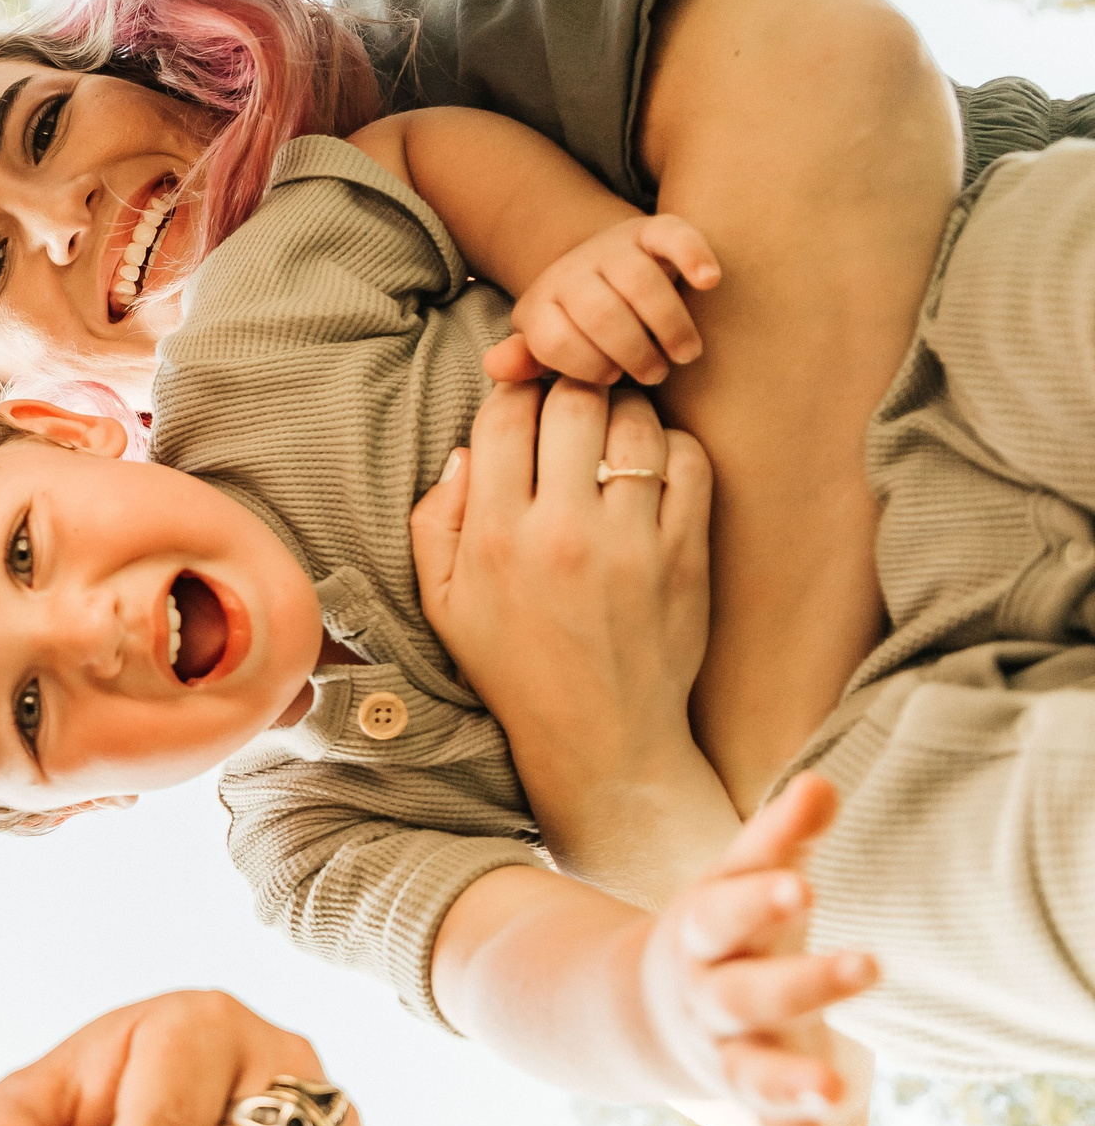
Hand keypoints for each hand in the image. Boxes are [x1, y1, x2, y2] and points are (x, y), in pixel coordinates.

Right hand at [411, 382, 727, 895]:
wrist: (600, 737)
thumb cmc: (513, 666)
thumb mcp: (441, 602)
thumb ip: (436, 520)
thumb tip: (469, 452)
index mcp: (495, 538)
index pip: (505, 415)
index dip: (513, 392)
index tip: (522, 403)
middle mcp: (562, 532)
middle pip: (573, 401)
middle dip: (570, 387)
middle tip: (571, 400)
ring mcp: (631, 542)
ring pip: (635, 422)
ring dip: (623, 410)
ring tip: (612, 426)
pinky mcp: (686, 554)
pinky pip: (690, 461)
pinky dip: (671, 446)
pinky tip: (651, 464)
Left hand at [481, 214, 719, 387]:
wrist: (599, 268)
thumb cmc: (578, 325)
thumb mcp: (547, 344)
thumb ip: (528, 358)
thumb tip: (495, 366)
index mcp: (541, 302)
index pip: (554, 340)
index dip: (586, 367)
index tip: (612, 380)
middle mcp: (573, 270)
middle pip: (600, 312)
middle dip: (632, 350)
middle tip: (656, 374)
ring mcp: (612, 247)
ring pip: (639, 280)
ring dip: (668, 322)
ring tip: (684, 353)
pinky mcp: (651, 230)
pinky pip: (673, 235)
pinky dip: (693, 254)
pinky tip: (709, 281)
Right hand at [639, 774, 878, 1125]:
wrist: (642, 1013)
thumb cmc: (718, 932)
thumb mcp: (736, 882)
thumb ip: (780, 839)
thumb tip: (824, 782)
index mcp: (700, 937)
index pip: (722, 915)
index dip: (758, 900)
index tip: (804, 883)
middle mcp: (704, 1000)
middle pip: (744, 994)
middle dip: (801, 983)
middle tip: (868, 963)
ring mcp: (722, 1055)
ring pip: (751, 1072)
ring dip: (792, 1081)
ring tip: (838, 1088)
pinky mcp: (748, 1102)